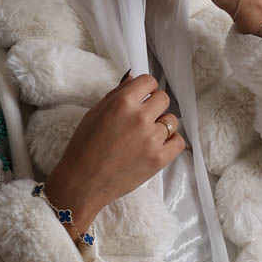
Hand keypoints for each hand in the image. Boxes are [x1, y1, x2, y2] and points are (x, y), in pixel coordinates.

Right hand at [45, 72, 185, 229]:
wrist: (83, 182)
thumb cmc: (84, 147)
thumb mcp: (95, 113)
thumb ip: (117, 94)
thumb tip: (133, 78)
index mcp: (122, 102)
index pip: (149, 81)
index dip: (146, 89)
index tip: (143, 97)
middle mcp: (140, 118)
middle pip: (163, 99)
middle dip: (154, 106)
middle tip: (143, 118)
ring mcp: (152, 139)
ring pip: (172, 121)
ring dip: (162, 124)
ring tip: (146, 135)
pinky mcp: (159, 159)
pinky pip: (179, 142)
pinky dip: (171, 142)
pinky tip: (157, 145)